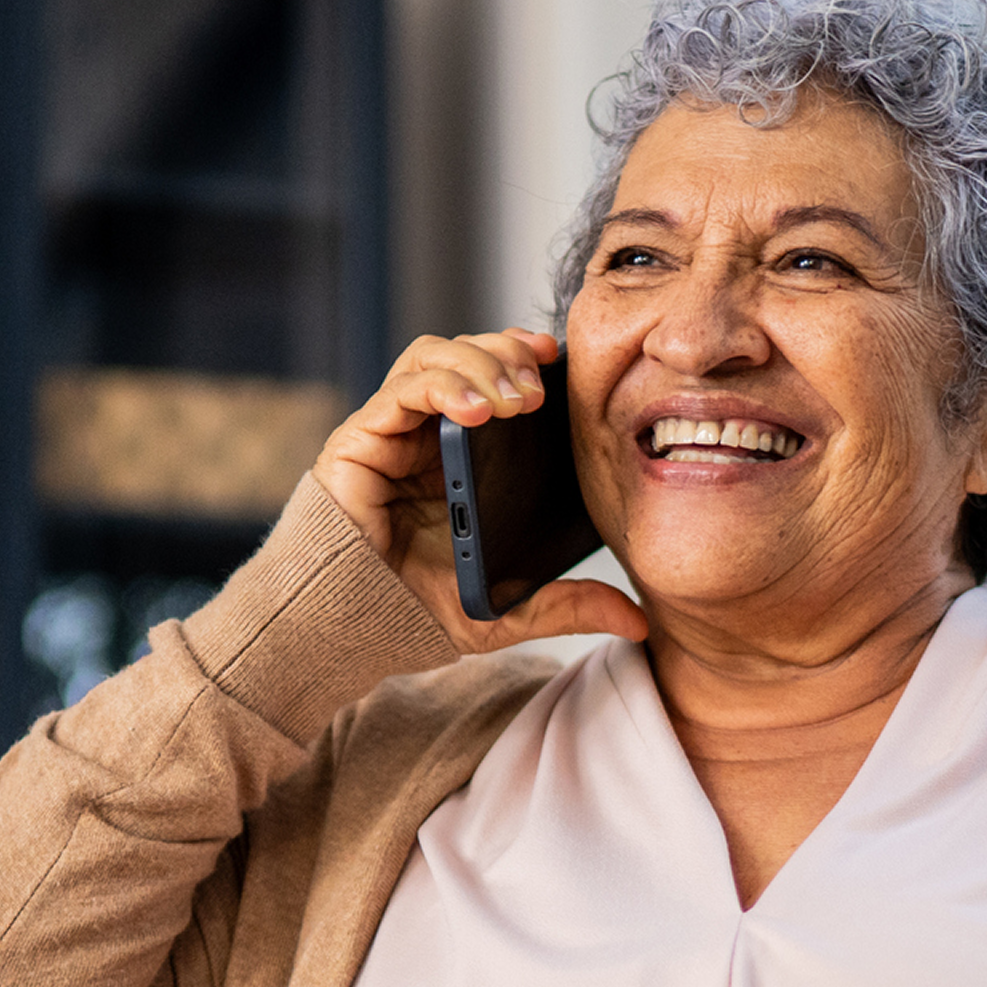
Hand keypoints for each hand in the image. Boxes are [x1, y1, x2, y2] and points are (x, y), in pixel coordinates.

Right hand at [311, 328, 647, 653]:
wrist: (347, 633)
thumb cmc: (414, 613)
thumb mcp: (506, 612)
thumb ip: (566, 606)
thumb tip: (639, 619)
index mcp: (463, 457)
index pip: (495, 379)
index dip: (527, 360)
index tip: (563, 362)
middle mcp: (427, 434)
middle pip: (468, 354)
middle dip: (507, 355)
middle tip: (540, 388)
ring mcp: (392, 432)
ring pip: (434, 356)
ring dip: (478, 363)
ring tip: (512, 398)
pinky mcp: (359, 439)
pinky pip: (400, 390)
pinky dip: (440, 386)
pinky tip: (471, 409)